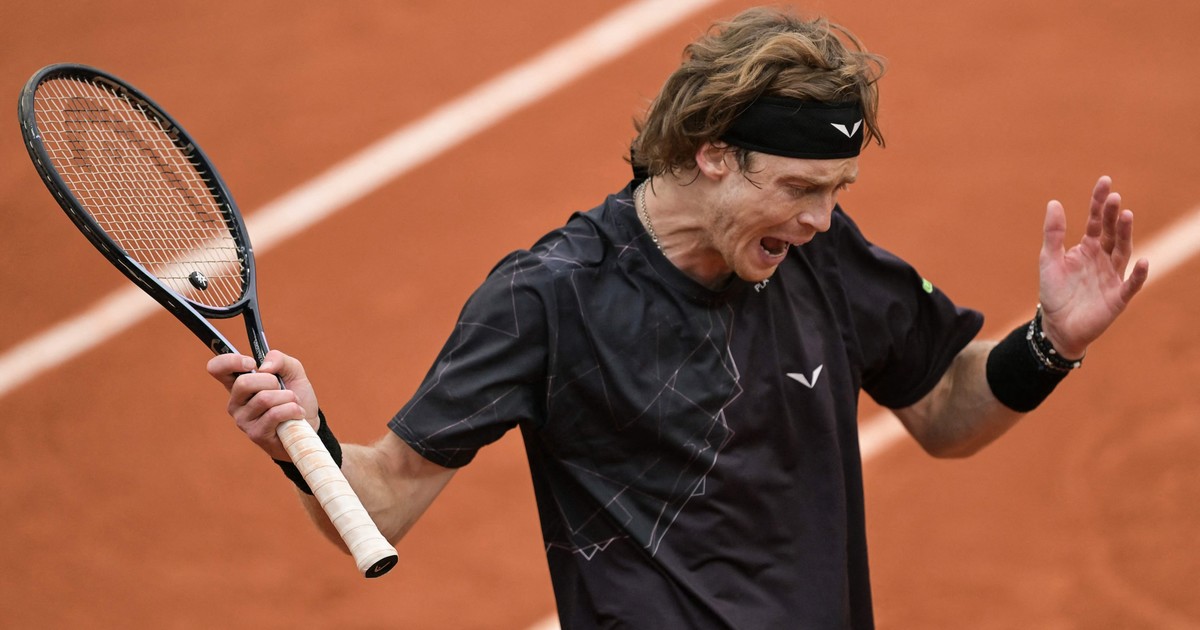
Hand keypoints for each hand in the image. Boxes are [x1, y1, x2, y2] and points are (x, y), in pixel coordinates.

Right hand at [206, 350, 319, 460]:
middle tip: (282, 389)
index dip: (231, 361)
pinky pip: (275, 413)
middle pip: (244, 383)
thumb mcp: (292, 371)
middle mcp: (235, 402)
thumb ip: (279, 359)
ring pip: (264, 398)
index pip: (217, 368)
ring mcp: (243, 420)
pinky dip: (293, 409)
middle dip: (272, 381)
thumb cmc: (297, 397)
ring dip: (288, 397)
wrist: (310, 424)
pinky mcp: (255, 434)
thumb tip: (264, 368)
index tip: (252, 364)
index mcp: (239, 384)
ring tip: (293, 403)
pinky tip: (296, 414)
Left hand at [1038, 176, 1149, 357]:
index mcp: (1087, 248)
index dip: (1099, 202)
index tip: (1105, 182)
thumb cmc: (1054, 293)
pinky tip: (1144, 261)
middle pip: (1110, 233)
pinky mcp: (1118, 297)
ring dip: (1125, 234)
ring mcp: (1112, 276)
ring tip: (1126, 215)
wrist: (1057, 327)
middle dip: (1112, 215)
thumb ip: (1053, 234)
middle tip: (1114, 197)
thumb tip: (1054, 202)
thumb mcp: (1049, 261)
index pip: (1095, 221)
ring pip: (1122, 252)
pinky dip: (1139, 274)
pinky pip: (1131, 284)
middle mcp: (1103, 258)